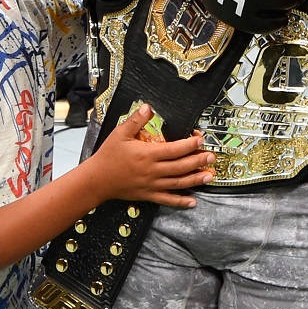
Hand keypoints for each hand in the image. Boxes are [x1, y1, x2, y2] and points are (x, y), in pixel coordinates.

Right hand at [89, 104, 215, 207]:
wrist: (96, 180)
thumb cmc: (107, 156)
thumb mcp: (120, 134)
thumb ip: (136, 120)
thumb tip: (148, 107)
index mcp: (147, 154)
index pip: (175, 149)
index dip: (190, 144)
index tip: (200, 139)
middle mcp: (152, 170)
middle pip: (181, 166)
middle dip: (198, 161)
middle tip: (211, 157)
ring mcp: (151, 184)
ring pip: (178, 183)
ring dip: (195, 179)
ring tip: (209, 176)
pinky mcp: (148, 195)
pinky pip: (167, 199)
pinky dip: (181, 201)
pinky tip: (192, 201)